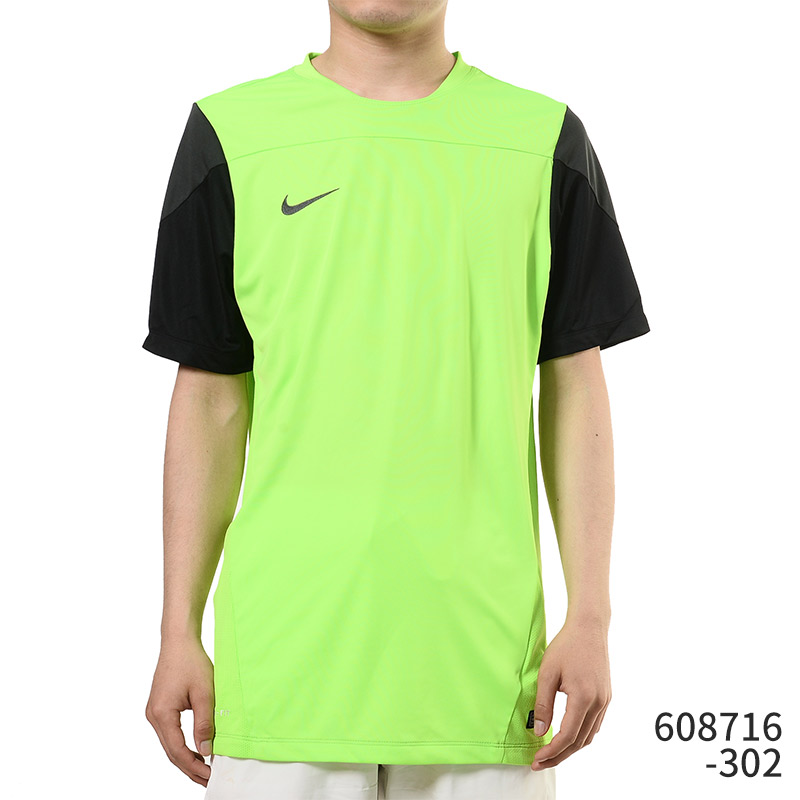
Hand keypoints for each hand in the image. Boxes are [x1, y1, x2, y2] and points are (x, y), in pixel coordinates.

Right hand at [145, 636, 214, 786]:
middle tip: (209, 779)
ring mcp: (154, 712)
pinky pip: (170, 733)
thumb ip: (204, 723)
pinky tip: (196, 750)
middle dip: (190, 767)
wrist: (178, 641)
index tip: (210, 775)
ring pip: (170, 744)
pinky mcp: (159, 708)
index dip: (194, 766)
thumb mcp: (204, 693)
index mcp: (161, 714)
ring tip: (204, 769)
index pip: (177, 751)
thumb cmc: (191, 662)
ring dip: (186, 758)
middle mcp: (153, 716)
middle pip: (171, 752)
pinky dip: (182, 745)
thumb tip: (206, 751)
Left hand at [529, 615, 611, 770]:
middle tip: (540, 763)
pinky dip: (580, 735)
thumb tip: (538, 732)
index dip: (551, 752)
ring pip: (589, 736)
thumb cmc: (566, 646)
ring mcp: (605, 701)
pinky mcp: (606, 697)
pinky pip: (594, 725)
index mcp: (583, 698)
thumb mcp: (547, 673)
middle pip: (579, 742)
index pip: (567, 736)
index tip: (536, 759)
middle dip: (559, 756)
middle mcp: (598, 703)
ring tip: (551, 753)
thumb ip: (542, 704)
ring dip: (570, 748)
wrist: (589, 628)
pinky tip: (567, 736)